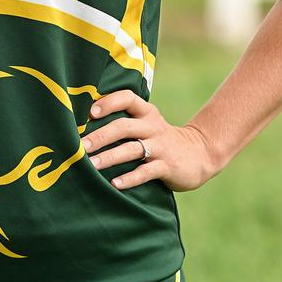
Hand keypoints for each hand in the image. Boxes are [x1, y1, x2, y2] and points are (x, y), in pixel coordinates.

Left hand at [82, 89, 216, 191]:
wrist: (200, 154)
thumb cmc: (160, 138)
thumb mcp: (147, 123)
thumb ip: (125, 120)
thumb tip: (85, 123)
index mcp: (146, 112)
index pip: (127, 98)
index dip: (109, 103)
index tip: (90, 112)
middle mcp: (152, 126)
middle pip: (124, 127)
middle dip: (101, 136)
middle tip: (81, 146)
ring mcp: (160, 146)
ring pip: (132, 150)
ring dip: (110, 157)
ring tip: (91, 164)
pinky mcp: (167, 166)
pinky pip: (146, 172)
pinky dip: (130, 178)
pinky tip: (115, 183)